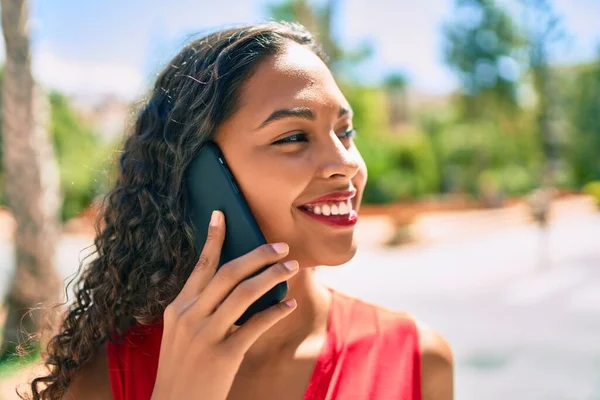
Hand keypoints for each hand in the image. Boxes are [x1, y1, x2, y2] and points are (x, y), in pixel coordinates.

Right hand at [151, 210, 297, 399]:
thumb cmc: (182, 367)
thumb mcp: (181, 333)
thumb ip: (202, 307)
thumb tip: (239, 283)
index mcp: (178, 307)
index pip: (201, 265)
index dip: (213, 238)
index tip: (222, 214)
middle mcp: (190, 315)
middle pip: (228, 272)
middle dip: (258, 255)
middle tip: (281, 246)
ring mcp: (206, 335)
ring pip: (245, 293)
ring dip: (272, 276)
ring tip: (291, 266)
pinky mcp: (223, 355)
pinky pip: (256, 325)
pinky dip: (276, 312)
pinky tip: (290, 305)